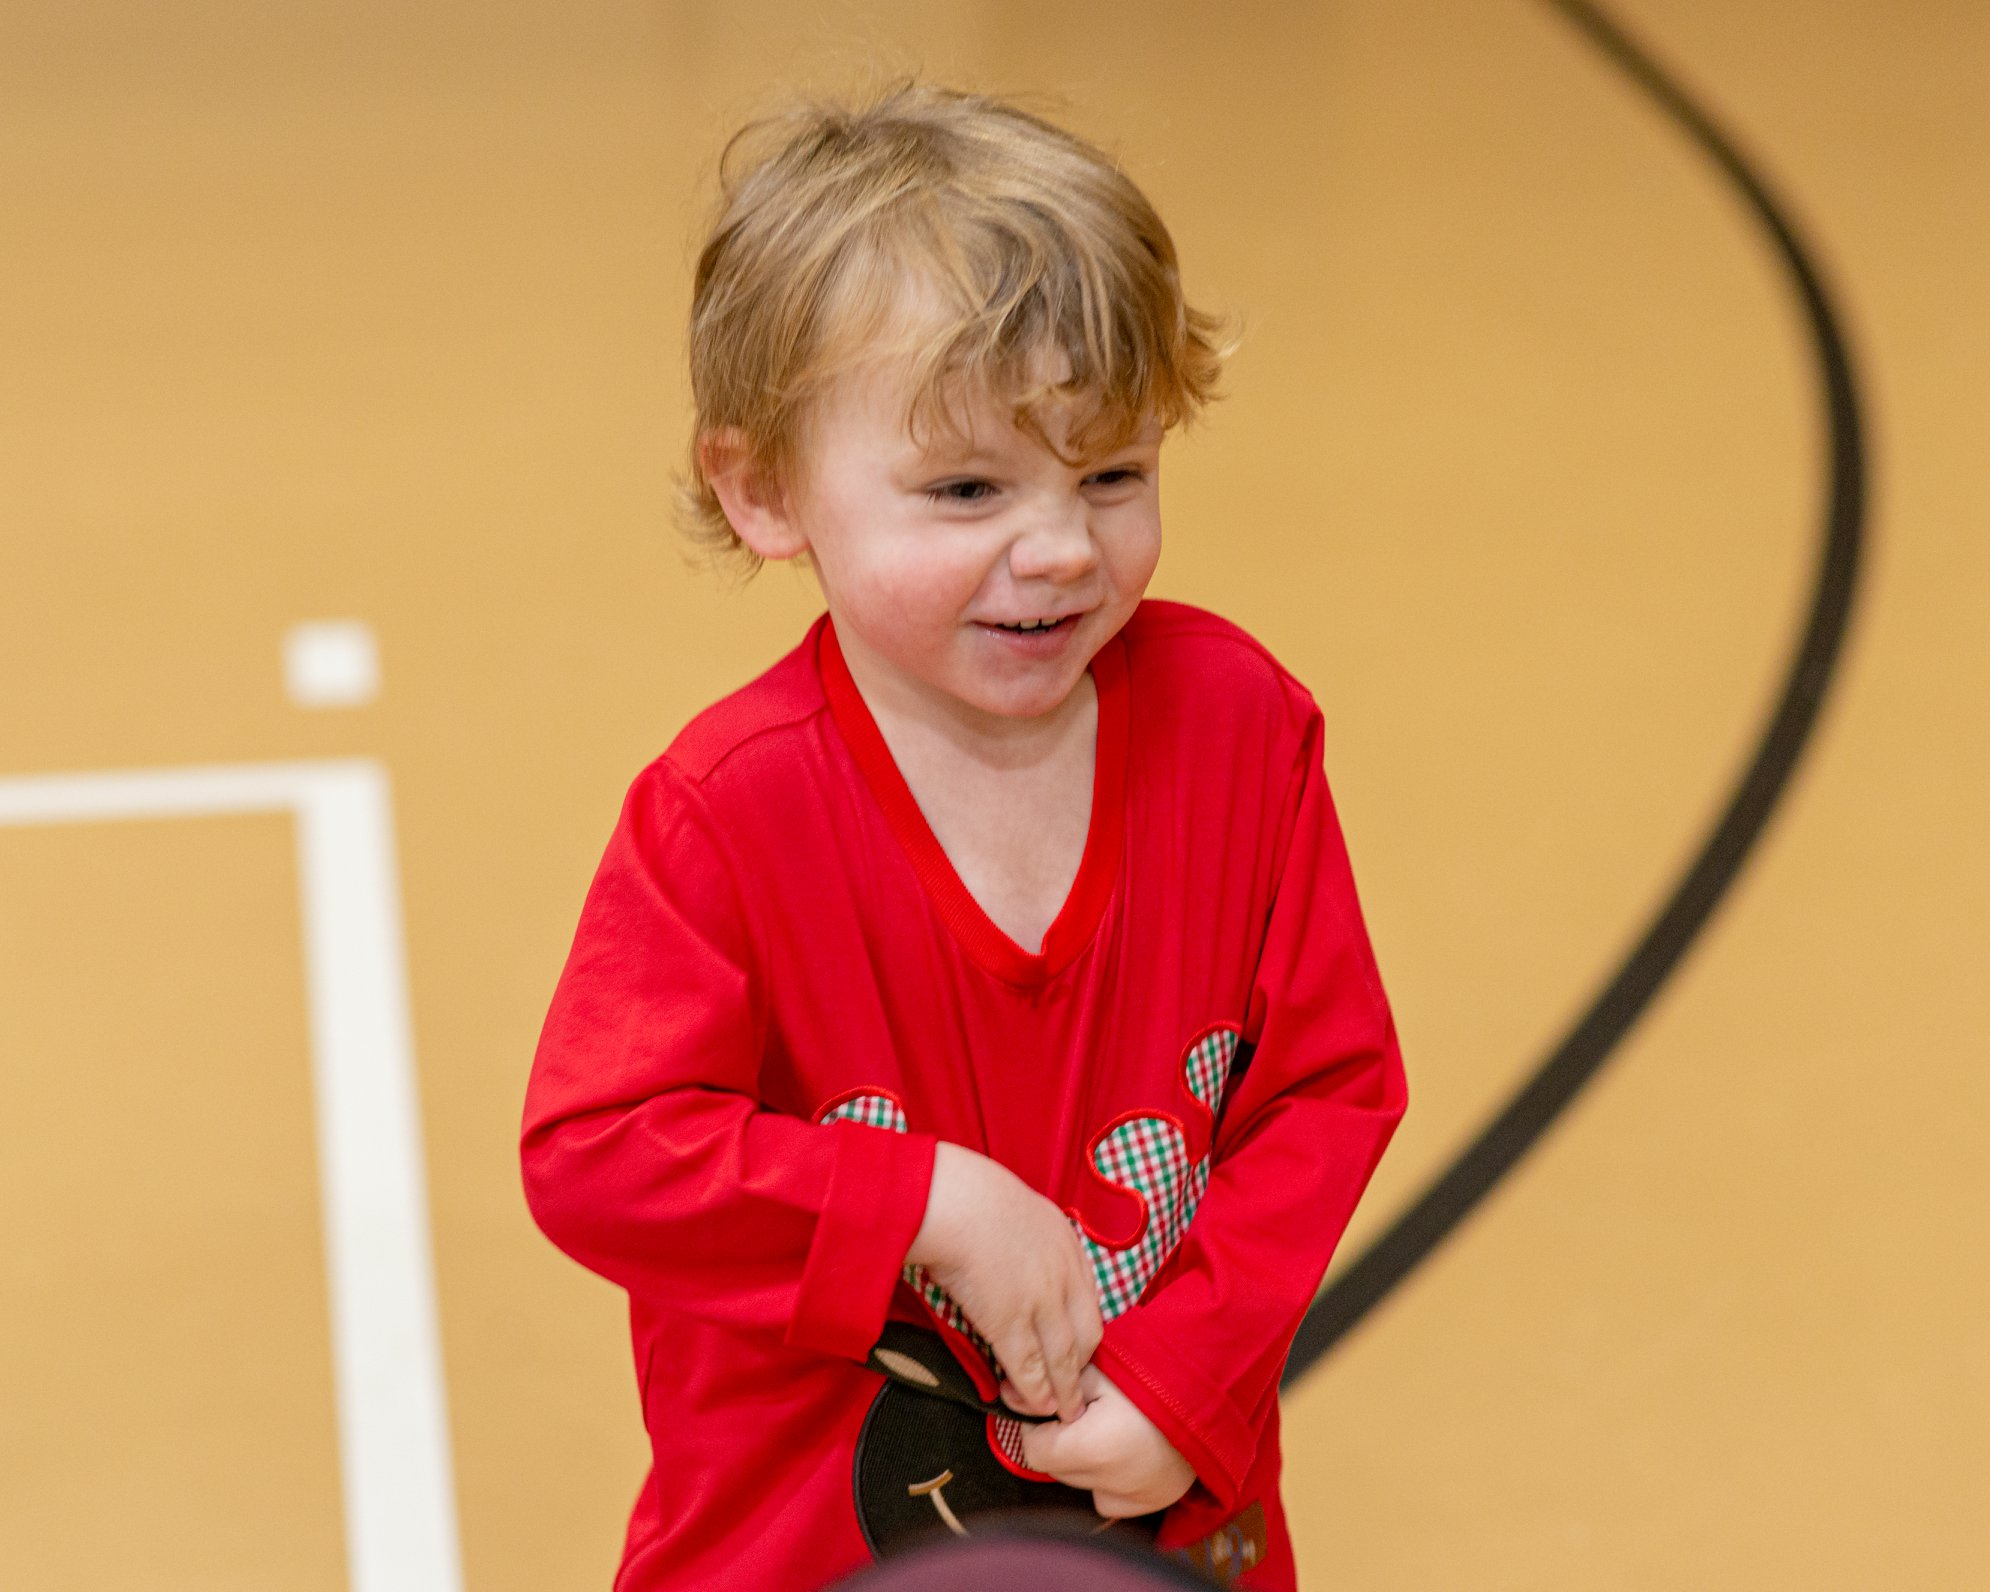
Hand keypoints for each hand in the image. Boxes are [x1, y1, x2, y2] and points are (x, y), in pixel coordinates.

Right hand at [905, 1142, 1102, 1421]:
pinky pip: (1030, 1367)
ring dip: (1062, 1390)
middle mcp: (1063, 1274)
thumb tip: (1010, 1248)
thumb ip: (1025, 1232)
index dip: (1081, 1329)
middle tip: (1069, 1386)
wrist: (951, 1200)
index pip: (1089, 1297)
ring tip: (1058, 1410)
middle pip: (1087, 1333)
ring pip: (1063, 1358)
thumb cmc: (966, 1191)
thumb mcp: (1014, 1202)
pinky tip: (1031, 1404)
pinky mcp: (1012, 1323)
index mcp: (1065, 1241)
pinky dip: (1034, 1391)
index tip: (1073, 1347)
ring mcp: (1041, 1301)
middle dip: (1080, 1365)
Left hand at [1018, 1364, 1195, 1517]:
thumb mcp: (1099, 1369)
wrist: (1212, 1389)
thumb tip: (1009, 1395)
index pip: (1035, 1449)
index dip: (1040, 1423)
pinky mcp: (1149, 1504)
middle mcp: (1113, 1483)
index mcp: (1095, 1448)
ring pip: (1081, 1483)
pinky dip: (1108, 1478)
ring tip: (1111, 1426)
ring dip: (1084, 1459)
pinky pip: (1109, 1497)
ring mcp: (1134, 1499)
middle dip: (1062, 1439)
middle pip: (1057, 1468)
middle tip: (1088, 1409)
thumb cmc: (1154, 1372)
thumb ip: (1053, 1386)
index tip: (1058, 1404)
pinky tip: (1125, 1449)